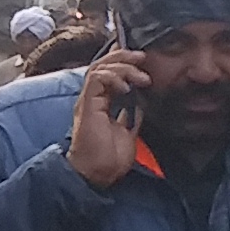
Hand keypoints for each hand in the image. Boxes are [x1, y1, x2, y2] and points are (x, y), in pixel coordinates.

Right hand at [67, 55, 147, 187]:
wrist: (97, 174)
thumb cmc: (109, 159)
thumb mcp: (128, 133)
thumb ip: (131, 117)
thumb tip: (141, 106)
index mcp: (100, 103)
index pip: (109, 73)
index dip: (122, 61)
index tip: (141, 59)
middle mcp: (92, 98)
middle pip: (102, 64)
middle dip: (123, 56)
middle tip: (142, 58)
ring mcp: (88, 100)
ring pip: (99, 68)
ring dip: (122, 66)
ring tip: (140, 76)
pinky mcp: (87, 105)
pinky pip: (96, 80)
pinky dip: (113, 77)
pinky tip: (126, 87)